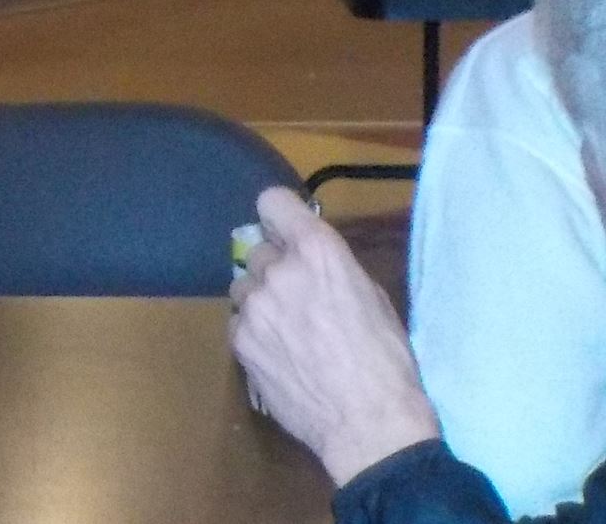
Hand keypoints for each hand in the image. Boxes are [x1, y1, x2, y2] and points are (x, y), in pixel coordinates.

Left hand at [229, 186, 440, 485]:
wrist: (369, 424)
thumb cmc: (387, 361)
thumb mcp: (373, 298)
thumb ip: (333, 269)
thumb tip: (311, 260)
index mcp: (318, 252)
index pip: (273, 202)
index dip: (280, 217)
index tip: (285, 231)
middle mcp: (279, 269)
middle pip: (259, 251)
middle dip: (275, 269)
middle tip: (298, 300)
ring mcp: (254, 304)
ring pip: (245, 287)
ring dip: (262, 301)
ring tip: (289, 332)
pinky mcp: (239, 338)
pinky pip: (240, 322)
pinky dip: (255, 333)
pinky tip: (280, 356)